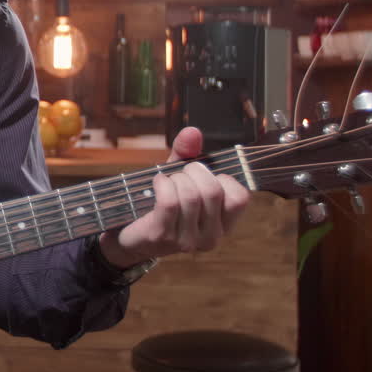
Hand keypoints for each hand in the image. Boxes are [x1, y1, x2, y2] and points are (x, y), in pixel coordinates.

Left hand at [99, 126, 250, 267]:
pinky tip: (157, 182)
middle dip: (194, 171)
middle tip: (181, 172)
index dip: (223, 177)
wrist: (130, 235)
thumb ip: (188, 154)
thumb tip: (192, 131)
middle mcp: (211, 237)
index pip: (240, 197)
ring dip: (175, 179)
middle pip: (212, 191)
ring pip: (191, 195)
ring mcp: (187, 240)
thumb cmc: (161, 204)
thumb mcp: (179, 177)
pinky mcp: (163, 236)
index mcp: (224, 224)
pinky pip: (169, 202)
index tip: (204, 175)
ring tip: (167, 180)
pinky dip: (162, 184)